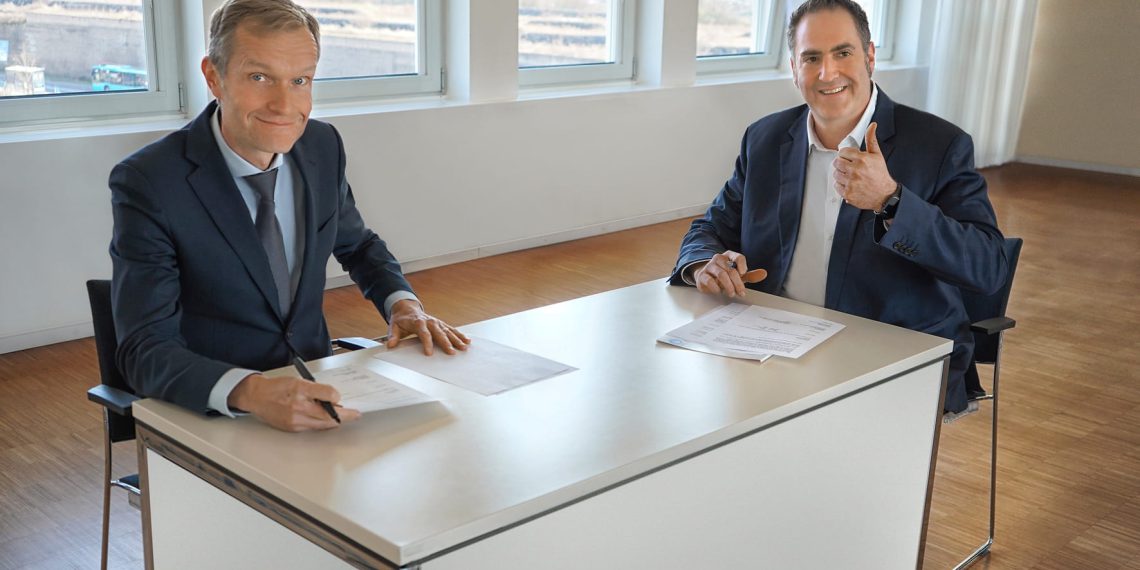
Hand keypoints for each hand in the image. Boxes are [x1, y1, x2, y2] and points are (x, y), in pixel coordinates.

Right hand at [228, 374, 361, 431]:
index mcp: (300, 389)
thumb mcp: (298, 380)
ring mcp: (295, 419)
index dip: (337, 397)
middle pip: (328, 415)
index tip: (342, 398)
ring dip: (335, 421)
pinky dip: (322, 424)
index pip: (327, 394)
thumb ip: (317, 389)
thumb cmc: (277, 387)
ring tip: (343, 417)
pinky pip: (313, 428)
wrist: (257, 397)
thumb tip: (334, 398)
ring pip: (322, 424)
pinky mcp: (292, 428)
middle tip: (355, 414)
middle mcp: (298, 405)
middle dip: (344, 415)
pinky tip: (326, 420)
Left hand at [386, 299, 469, 355]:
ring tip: (464, 347)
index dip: (427, 343)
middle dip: (446, 343)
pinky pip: (452, 329)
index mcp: (418, 322)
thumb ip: (393, 336)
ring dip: (456, 339)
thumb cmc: (400, 320)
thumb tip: (390, 345)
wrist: (406, 309)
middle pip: (439, 333)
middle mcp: (429, 321)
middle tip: (452, 352)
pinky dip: (459, 334)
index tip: (429, 353)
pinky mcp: (441, 324)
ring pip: (448, 331)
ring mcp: (436, 322)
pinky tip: (467, 340)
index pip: (423, 334)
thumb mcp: (393, 326)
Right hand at [692, 251, 766, 296]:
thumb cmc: (725, 276)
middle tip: (741, 292)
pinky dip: (716, 287)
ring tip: (731, 293)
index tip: (744, 274)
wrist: (706, 278)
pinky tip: (719, 291)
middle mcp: (718, 259)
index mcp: (729, 256)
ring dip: (728, 286)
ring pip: (721, 274)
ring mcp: (709, 266)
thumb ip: (751, 275)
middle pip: (730, 269)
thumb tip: (764, 273)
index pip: (738, 257)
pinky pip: (709, 280)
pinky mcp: (702, 276)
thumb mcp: (739, 275)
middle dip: (737, 283)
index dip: (742, 265)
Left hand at [833, 122, 895, 210]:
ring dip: (841, 174)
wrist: (884, 194)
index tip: (849, 158)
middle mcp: (856, 171)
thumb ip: (871, 140)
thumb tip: (872, 125)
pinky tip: (849, 184)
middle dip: (842, 163)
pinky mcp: (848, 193)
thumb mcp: (877, 155)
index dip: (845, 154)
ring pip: (835, 174)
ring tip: (850, 176)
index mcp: (862, 159)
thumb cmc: (880, 174)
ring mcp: (851, 183)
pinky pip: (836, 186)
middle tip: (849, 167)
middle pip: (837, 162)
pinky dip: (841, 185)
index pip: (842, 152)